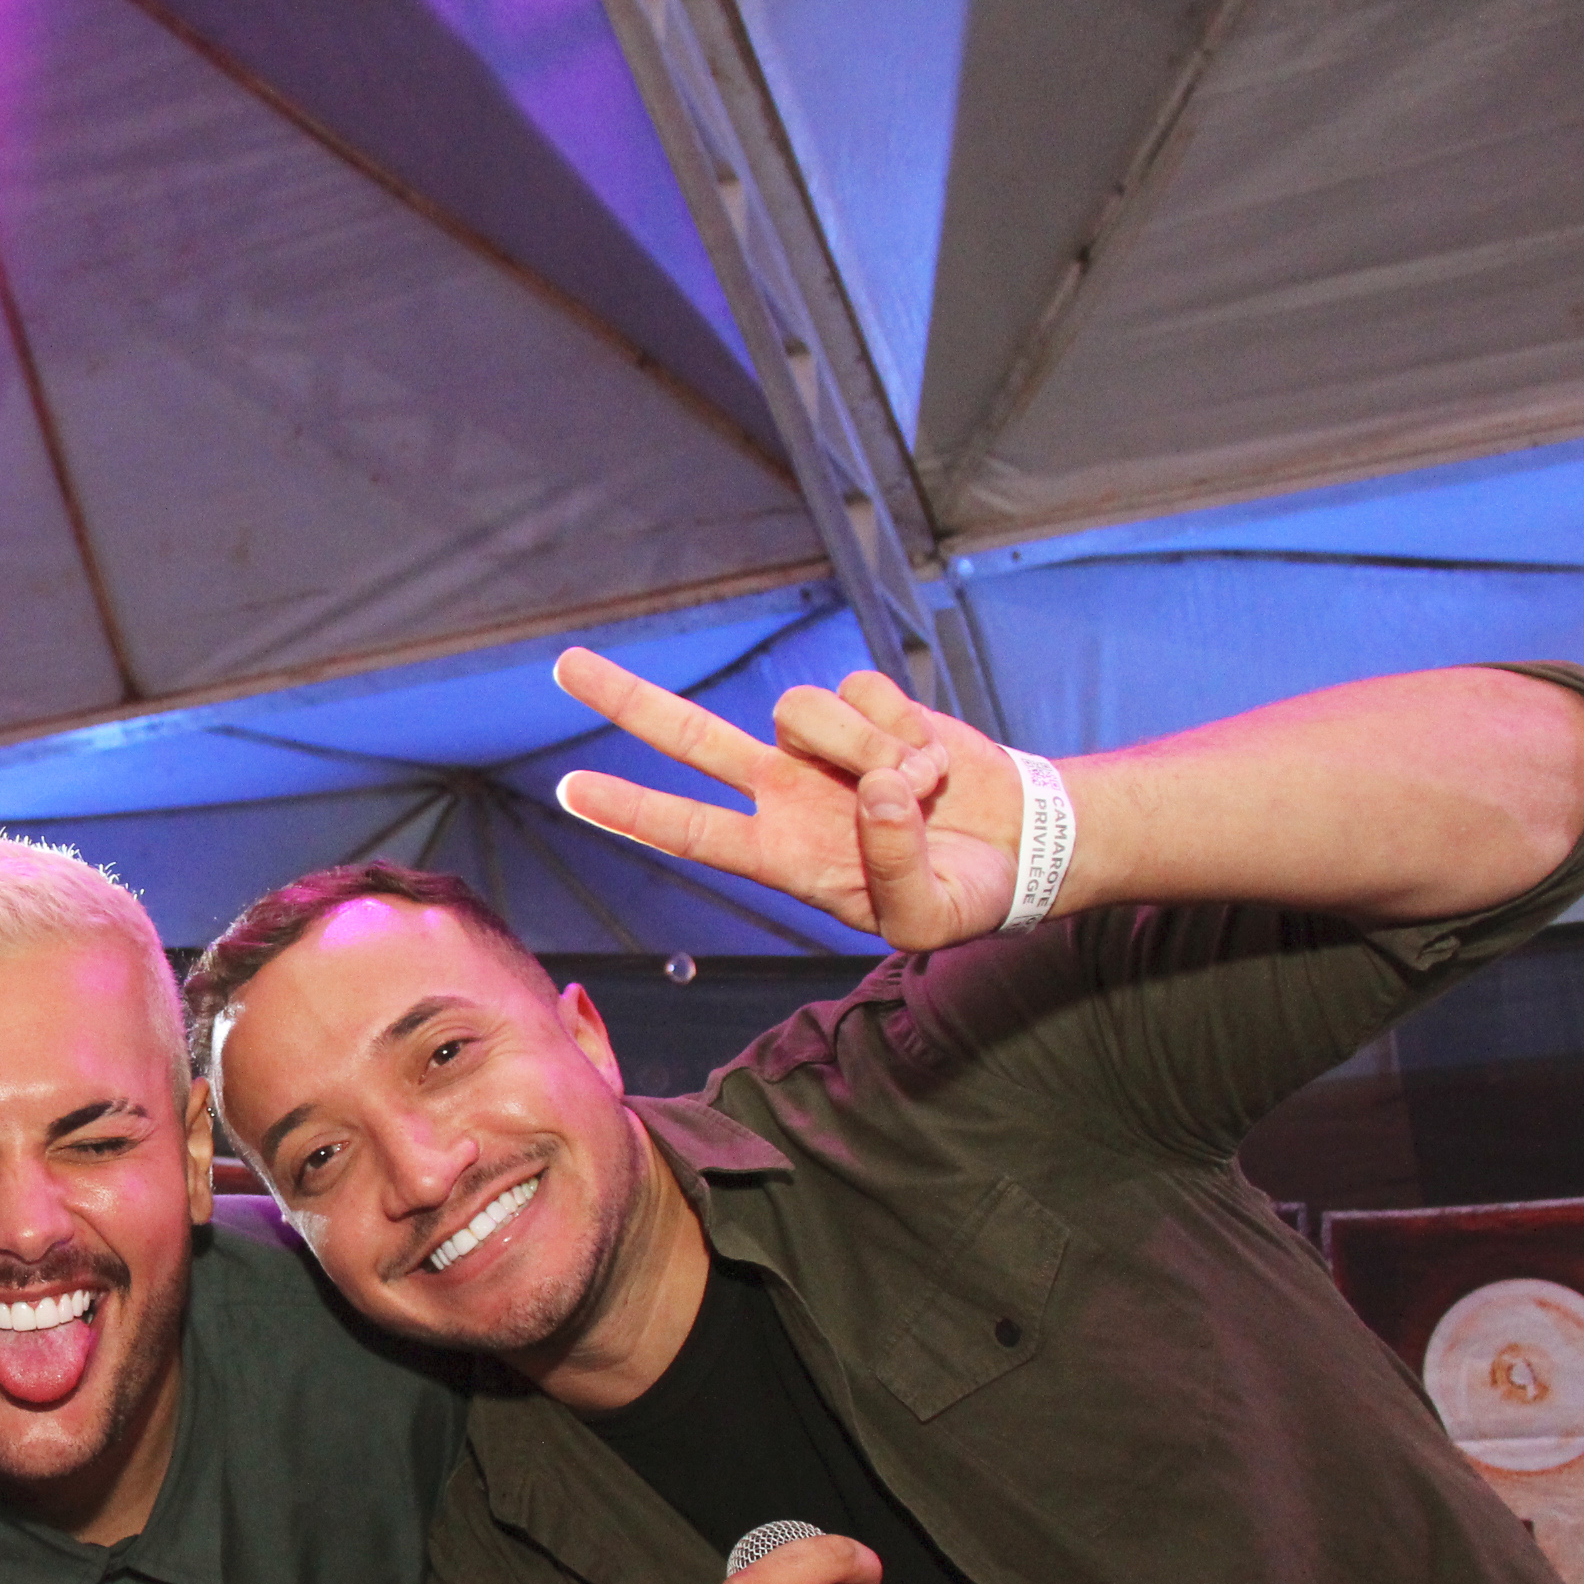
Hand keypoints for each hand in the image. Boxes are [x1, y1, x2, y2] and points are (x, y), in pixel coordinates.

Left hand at [549, 651, 1030, 947]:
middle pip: (692, 739)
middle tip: (563, 665)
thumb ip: (894, 866)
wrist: (1020, 846)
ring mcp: (822, 748)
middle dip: (628, 700)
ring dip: (869, 748)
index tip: (568, 790)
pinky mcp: (869, 707)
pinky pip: (864, 690)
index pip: (690, 831)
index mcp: (780, 856)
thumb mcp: (927, 917)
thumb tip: (872, 788)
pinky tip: (932, 761)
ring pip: (802, 710)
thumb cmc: (963, 895)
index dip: (630, 810)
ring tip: (919, 792)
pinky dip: (907, 728)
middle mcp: (784, 794)